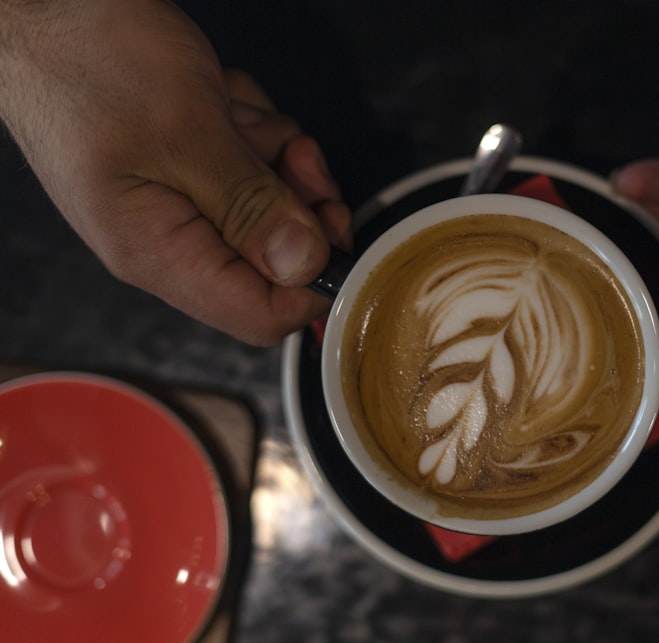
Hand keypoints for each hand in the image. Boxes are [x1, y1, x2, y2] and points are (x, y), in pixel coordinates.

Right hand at [0, 0, 348, 344]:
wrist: (41, 9)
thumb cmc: (93, 63)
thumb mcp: (188, 134)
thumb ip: (251, 208)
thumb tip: (306, 267)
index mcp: (161, 254)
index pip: (260, 316)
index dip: (313, 285)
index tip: (338, 233)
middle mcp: (171, 241)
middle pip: (276, 258)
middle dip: (298, 200)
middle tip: (291, 153)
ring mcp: (180, 204)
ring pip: (270, 204)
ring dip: (273, 153)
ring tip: (236, 112)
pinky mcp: (187, 171)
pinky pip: (251, 167)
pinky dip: (252, 131)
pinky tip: (224, 101)